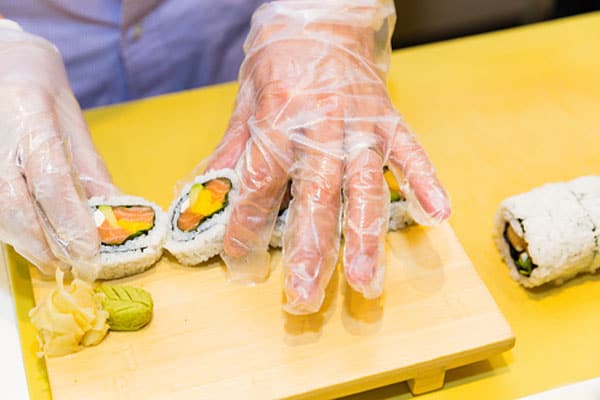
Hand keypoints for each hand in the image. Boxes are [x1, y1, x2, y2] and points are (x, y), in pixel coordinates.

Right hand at [0, 22, 115, 278]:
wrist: (1, 62)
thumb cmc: (42, 90)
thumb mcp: (73, 122)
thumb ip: (89, 168)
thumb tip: (112, 211)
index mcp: (31, 116)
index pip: (50, 177)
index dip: (69, 219)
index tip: (90, 249)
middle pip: (13, 201)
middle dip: (42, 241)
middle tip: (70, 264)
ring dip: (25, 240)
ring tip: (52, 260)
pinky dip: (10, 228)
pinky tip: (29, 241)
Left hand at [207, 0, 450, 313]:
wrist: (321, 16)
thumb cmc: (279, 61)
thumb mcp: (245, 103)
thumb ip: (232, 152)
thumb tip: (207, 197)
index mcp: (278, 120)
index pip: (260, 184)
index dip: (248, 227)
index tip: (242, 264)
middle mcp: (322, 126)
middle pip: (314, 197)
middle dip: (310, 252)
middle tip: (304, 298)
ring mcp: (361, 125)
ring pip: (363, 188)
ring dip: (365, 238)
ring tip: (365, 282)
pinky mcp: (389, 120)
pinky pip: (411, 153)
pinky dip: (426, 182)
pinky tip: (438, 215)